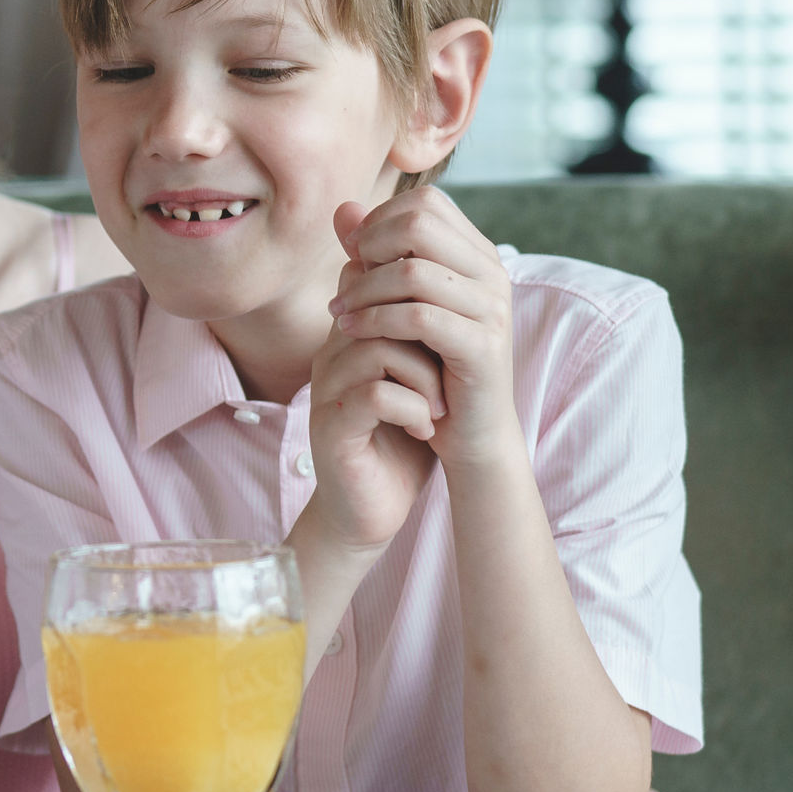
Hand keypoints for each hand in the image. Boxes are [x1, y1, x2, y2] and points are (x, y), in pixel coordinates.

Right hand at [303, 309, 442, 553]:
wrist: (371, 508)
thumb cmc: (398, 442)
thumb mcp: (419, 381)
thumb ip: (426, 339)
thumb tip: (464, 293)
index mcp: (351, 338)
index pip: (376, 283)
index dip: (418, 302)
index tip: (451, 335)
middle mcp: (332, 355)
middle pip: (382, 309)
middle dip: (429, 341)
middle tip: (450, 374)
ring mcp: (328, 389)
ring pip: (380, 348)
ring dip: (425, 378)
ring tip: (438, 407)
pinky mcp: (332, 426)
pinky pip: (376, 394)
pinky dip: (413, 409)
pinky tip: (424, 428)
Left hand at [327, 190, 524, 471]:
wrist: (471, 432)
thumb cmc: (432, 365)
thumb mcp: (399, 303)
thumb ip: (374, 255)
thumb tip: (342, 208)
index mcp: (477, 254)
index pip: (426, 203)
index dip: (380, 220)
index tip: (355, 255)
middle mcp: (492, 273)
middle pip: (419, 224)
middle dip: (370, 248)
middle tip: (346, 282)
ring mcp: (492, 308)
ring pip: (412, 272)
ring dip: (363, 291)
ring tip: (338, 312)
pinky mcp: (482, 346)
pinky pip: (418, 317)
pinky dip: (375, 321)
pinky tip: (350, 332)